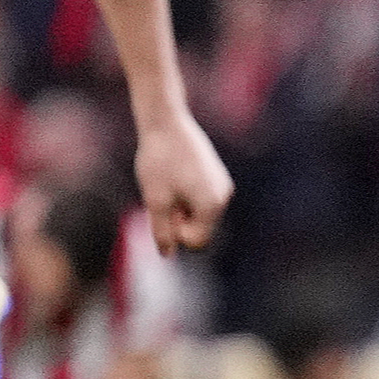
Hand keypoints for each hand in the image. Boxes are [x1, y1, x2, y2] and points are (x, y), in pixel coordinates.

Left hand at [135, 108, 232, 252]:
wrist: (167, 124)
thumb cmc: (158, 161)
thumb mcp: (155, 200)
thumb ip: (162, 231)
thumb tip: (167, 254)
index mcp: (212, 205)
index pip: (196, 241)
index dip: (175, 232)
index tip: (164, 210)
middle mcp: (224, 197)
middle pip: (200, 228)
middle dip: (180, 220)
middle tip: (163, 197)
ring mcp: (222, 185)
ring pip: (200, 213)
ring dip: (181, 207)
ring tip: (168, 184)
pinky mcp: (217, 176)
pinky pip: (202, 199)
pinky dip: (186, 196)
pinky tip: (175, 177)